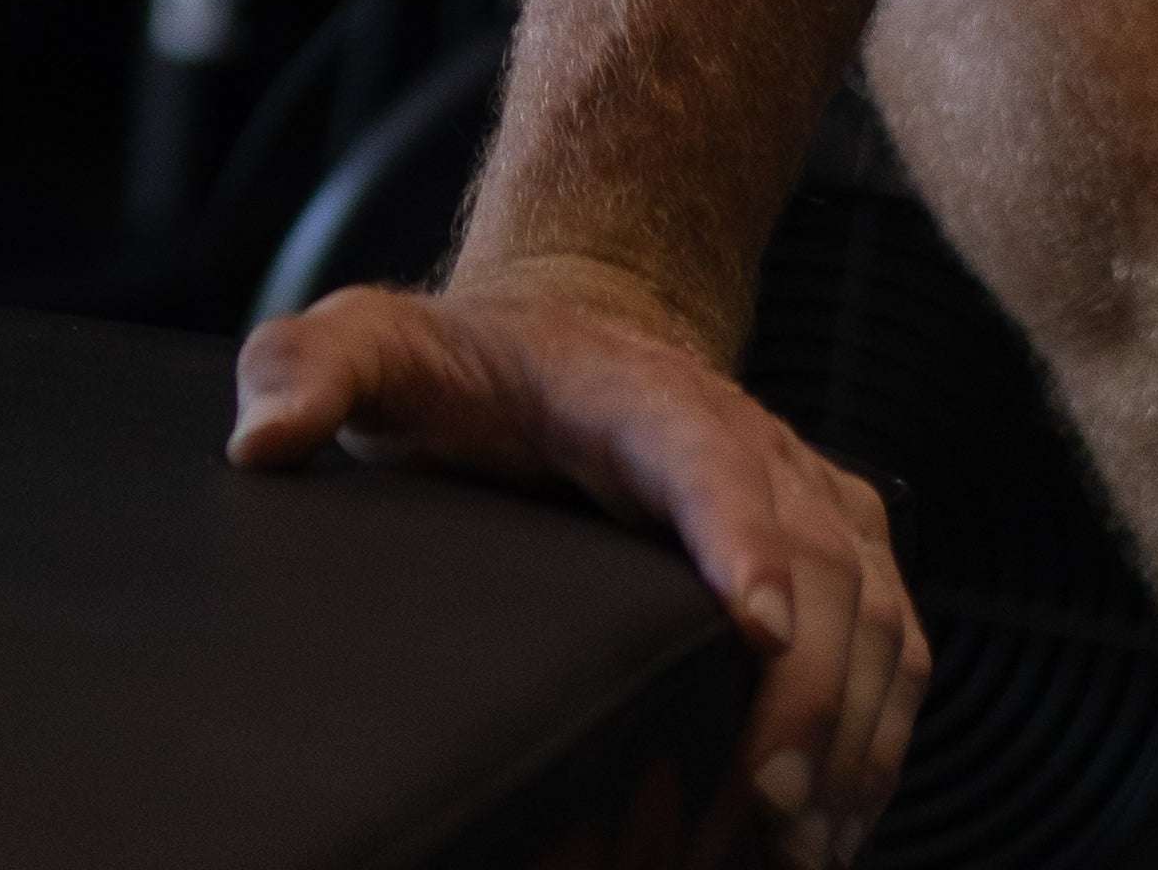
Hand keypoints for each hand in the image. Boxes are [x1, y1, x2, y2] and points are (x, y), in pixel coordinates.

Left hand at [229, 262, 923, 867]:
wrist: (562, 339)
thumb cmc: (468, 363)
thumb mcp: (373, 343)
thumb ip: (307, 368)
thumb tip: (261, 440)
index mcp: (641, 394)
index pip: (711, 460)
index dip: (745, 542)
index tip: (757, 629)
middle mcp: (752, 443)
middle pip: (825, 563)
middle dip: (810, 692)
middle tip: (759, 806)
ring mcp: (809, 500)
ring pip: (882, 619)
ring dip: (858, 739)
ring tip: (794, 846)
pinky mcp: (840, 555)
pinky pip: (896, 652)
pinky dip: (881, 744)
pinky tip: (826, 834)